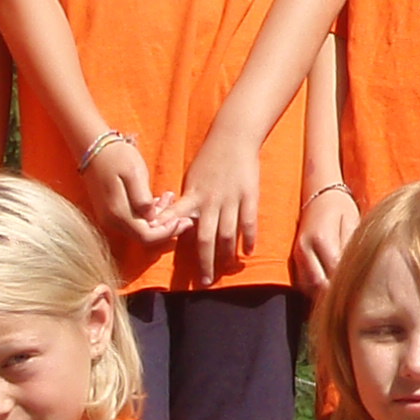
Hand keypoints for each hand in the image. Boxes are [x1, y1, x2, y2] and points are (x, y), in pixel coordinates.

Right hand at [84, 137, 191, 249]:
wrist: (92, 147)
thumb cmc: (117, 157)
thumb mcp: (134, 173)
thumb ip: (143, 199)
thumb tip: (152, 218)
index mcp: (118, 214)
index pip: (147, 237)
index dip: (168, 232)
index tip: (185, 221)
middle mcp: (111, 221)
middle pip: (144, 237)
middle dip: (166, 227)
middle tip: (185, 215)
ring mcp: (109, 218)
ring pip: (140, 229)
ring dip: (158, 218)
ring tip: (170, 197)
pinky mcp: (110, 212)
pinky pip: (133, 221)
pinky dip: (148, 214)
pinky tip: (158, 199)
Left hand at [182, 130, 266, 282]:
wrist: (234, 137)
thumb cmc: (210, 157)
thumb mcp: (192, 178)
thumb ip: (187, 202)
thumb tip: (177, 223)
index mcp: (192, 196)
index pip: (178, 223)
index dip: (175, 242)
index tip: (170, 256)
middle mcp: (210, 201)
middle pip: (205, 239)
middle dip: (204, 263)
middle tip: (204, 282)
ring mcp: (231, 200)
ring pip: (227, 235)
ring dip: (226, 255)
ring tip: (226, 269)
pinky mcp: (249, 196)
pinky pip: (248, 222)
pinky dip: (248, 238)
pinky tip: (247, 252)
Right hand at [293, 182, 359, 295]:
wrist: (318, 192)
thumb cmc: (341, 207)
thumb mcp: (353, 222)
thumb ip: (351, 248)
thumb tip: (357, 273)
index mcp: (321, 238)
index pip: (334, 272)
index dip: (347, 287)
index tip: (363, 294)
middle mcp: (304, 249)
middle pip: (318, 285)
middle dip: (334, 297)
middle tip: (353, 305)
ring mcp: (296, 255)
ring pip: (308, 287)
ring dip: (323, 297)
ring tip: (343, 303)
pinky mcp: (294, 259)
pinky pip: (303, 283)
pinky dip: (315, 291)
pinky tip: (330, 294)